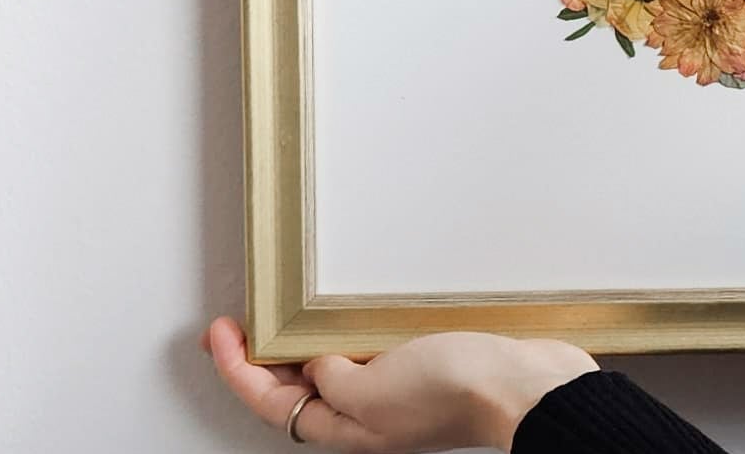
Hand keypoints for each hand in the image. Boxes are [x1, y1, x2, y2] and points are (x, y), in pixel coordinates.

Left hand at [203, 316, 597, 451]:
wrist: (524, 383)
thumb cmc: (457, 390)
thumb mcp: (371, 387)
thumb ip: (332, 378)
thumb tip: (316, 366)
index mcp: (348, 427)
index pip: (271, 402)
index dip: (236, 368)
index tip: (221, 331)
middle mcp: (368, 416)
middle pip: (298, 391)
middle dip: (264, 360)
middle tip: (241, 326)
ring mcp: (398, 393)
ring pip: (335, 371)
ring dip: (307, 346)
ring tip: (288, 319)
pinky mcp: (427, 369)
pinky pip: (373, 354)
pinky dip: (352, 337)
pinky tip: (357, 318)